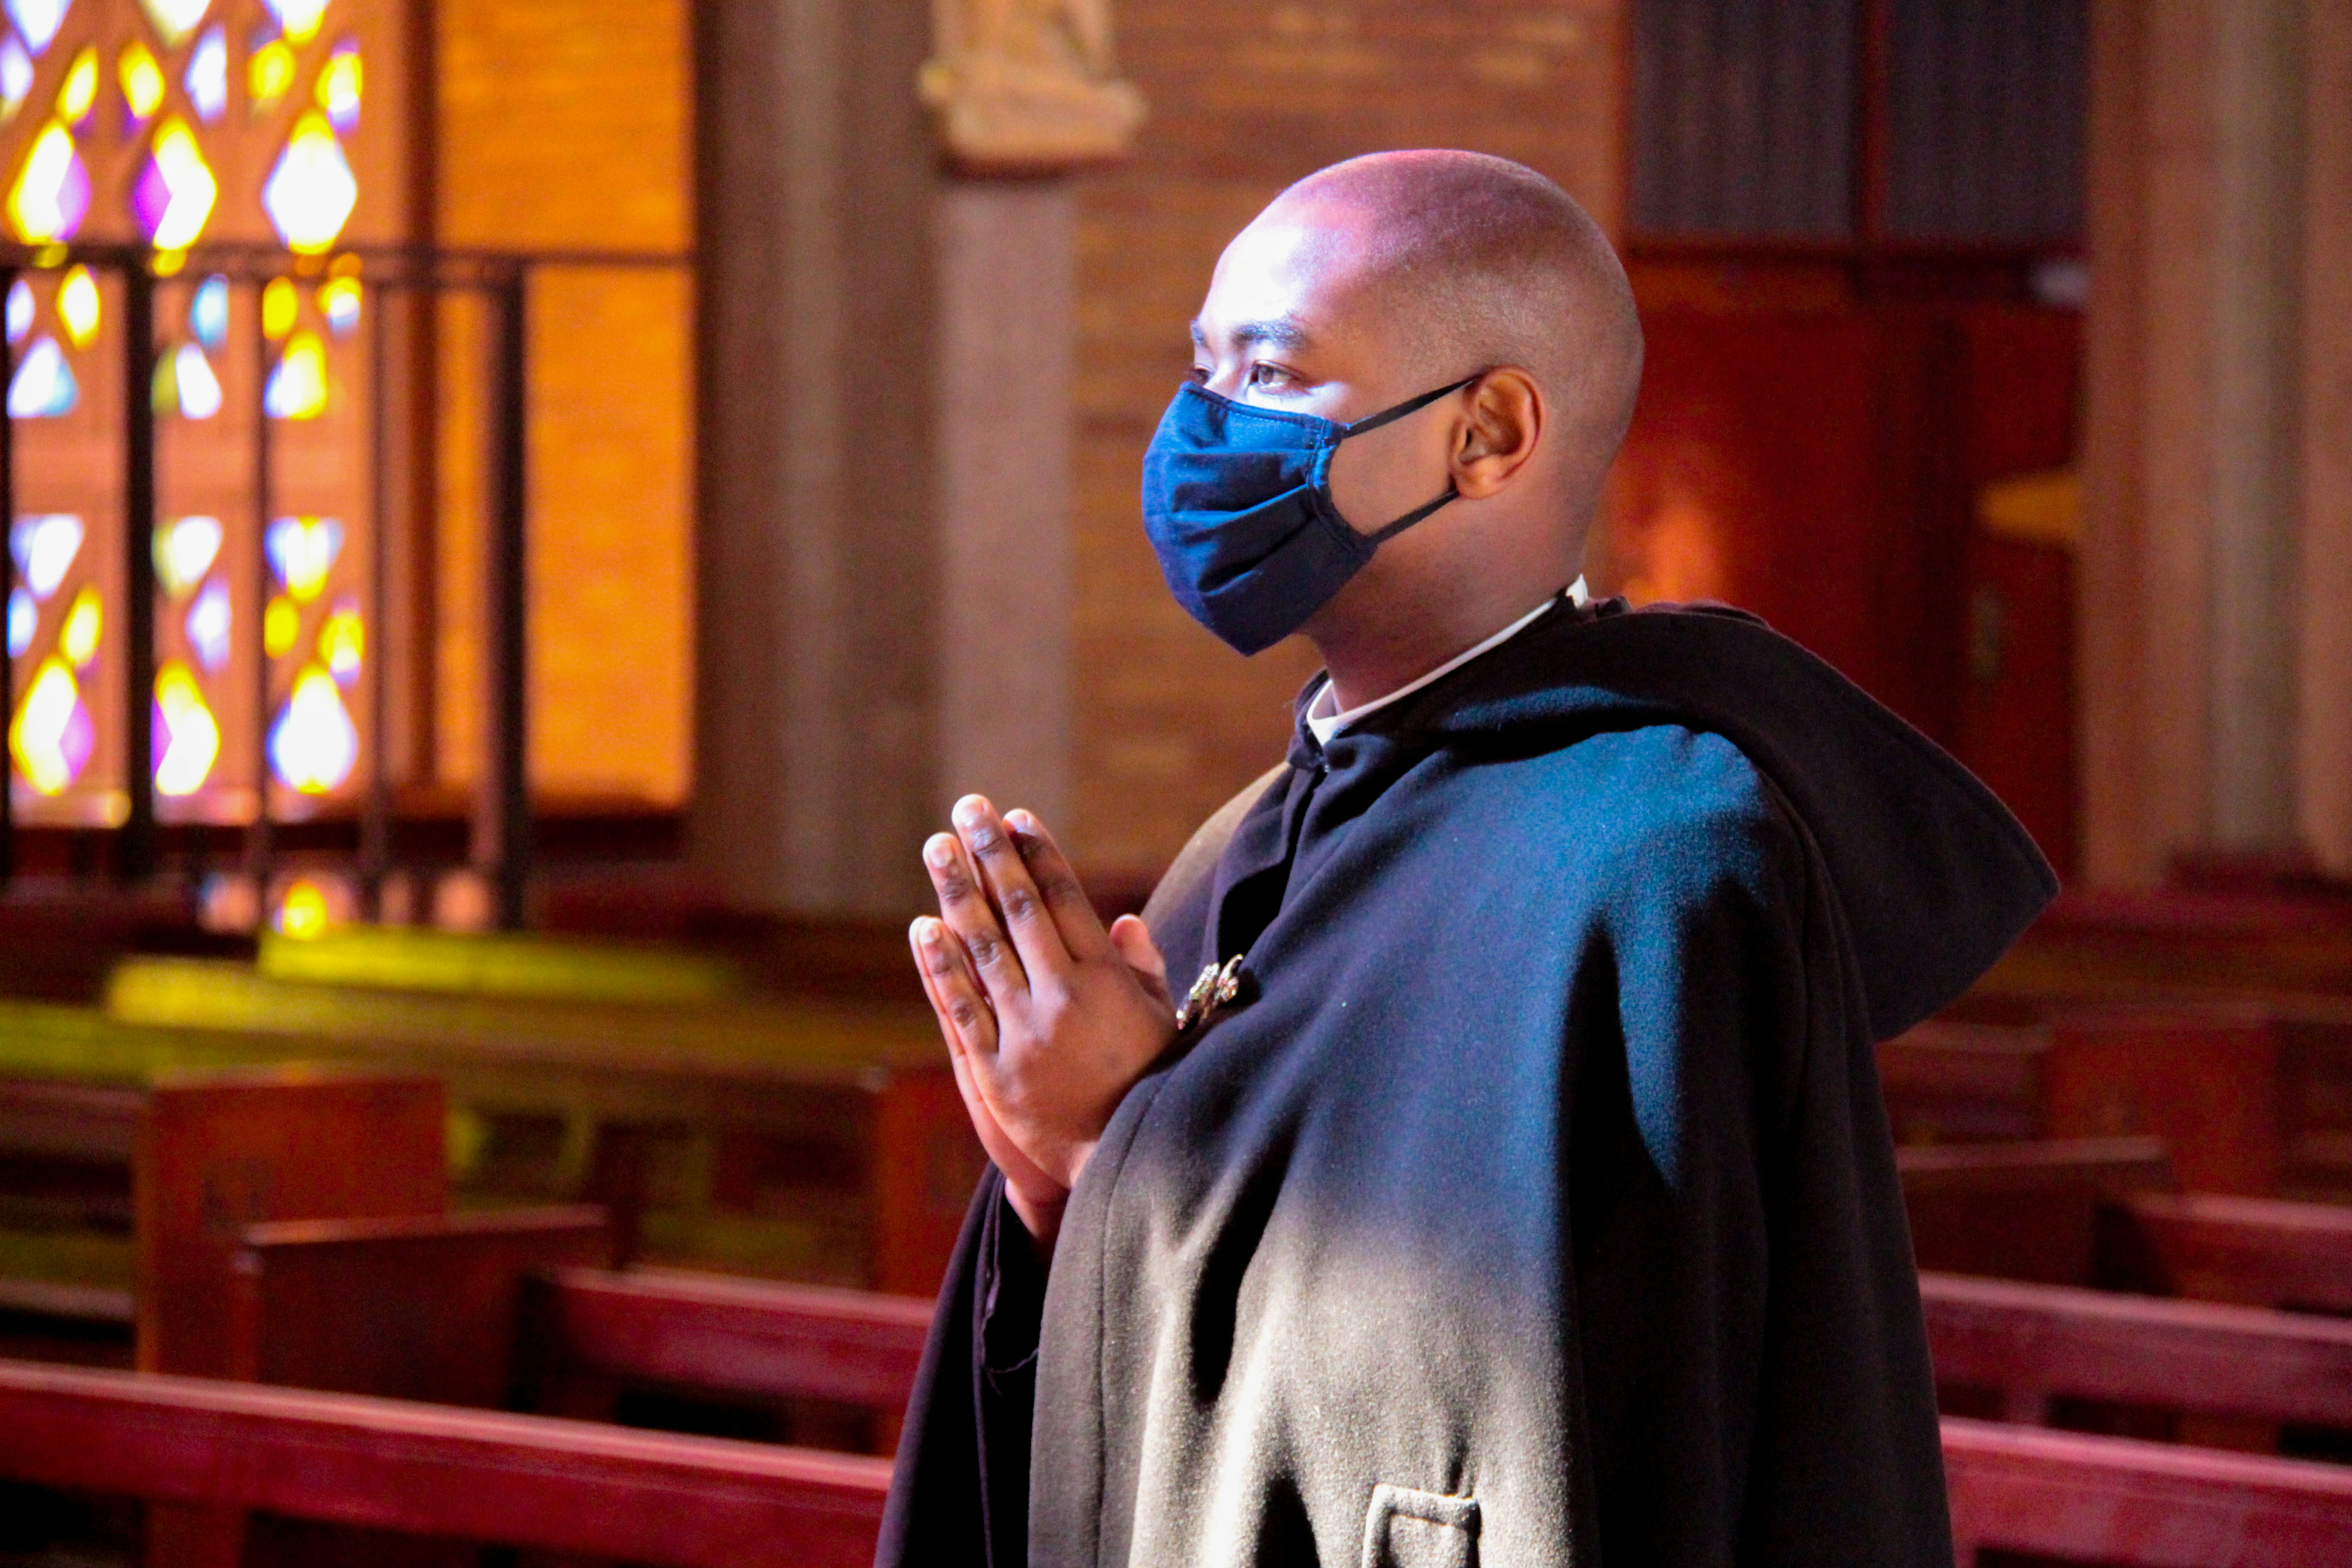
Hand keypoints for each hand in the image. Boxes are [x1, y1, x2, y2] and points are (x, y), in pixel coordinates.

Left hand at [909, 796, 1177, 1246]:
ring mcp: (1025, 1034)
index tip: (1014, 816)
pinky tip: (923, 927)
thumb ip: (1143, 971)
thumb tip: (1123, 921)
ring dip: (957, 892)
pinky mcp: (995, 1074)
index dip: (1038, 853)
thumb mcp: (1163, 1024)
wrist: (1126, 1169)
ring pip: (983, 948)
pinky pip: (961, 1009)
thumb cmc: (1152, 1089)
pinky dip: (940, 966)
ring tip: (937, 847)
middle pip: (1018, 910)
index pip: (1065, 899)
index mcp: (1107, 981)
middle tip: (967, 809)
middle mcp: (1063, 999)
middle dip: (991, 854)